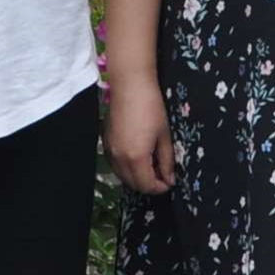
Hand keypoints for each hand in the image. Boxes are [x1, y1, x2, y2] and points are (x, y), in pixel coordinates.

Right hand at [105, 76, 176, 196]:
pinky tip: (137, 157)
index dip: (160, 188)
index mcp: (136, 158)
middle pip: (133, 184)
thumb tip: (170, 179)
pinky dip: (126, 168)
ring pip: (122, 176)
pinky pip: (115, 165)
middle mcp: (119, 158)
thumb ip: (166, 161)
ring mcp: (110, 151)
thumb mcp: (164, 136)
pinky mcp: (105, 143)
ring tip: (151, 166)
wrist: (130, 86)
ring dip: (136, 177)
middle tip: (161, 175)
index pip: (146, 185)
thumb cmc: (151, 108)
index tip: (169, 182)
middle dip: (148, 185)